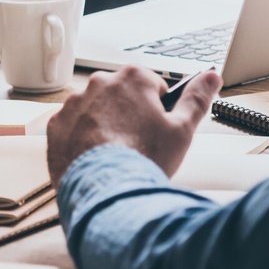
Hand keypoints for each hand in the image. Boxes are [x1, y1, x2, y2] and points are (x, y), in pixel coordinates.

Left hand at [46, 64, 221, 183]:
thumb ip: (197, 99)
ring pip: (96, 110)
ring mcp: (74, 103)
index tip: (157, 130)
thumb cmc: (144, 159)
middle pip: (122, 96)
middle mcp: (100, 83)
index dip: (159, 111)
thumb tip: (211, 77)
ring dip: (104, 125)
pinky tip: (95, 159)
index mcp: (133, 78)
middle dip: (130, 115)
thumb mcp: (182, 130)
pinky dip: (82, 139)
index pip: (152, 86)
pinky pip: (72, 127)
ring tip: (116, 155)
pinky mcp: (56, 125)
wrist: (105, 192)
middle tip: (139, 145)